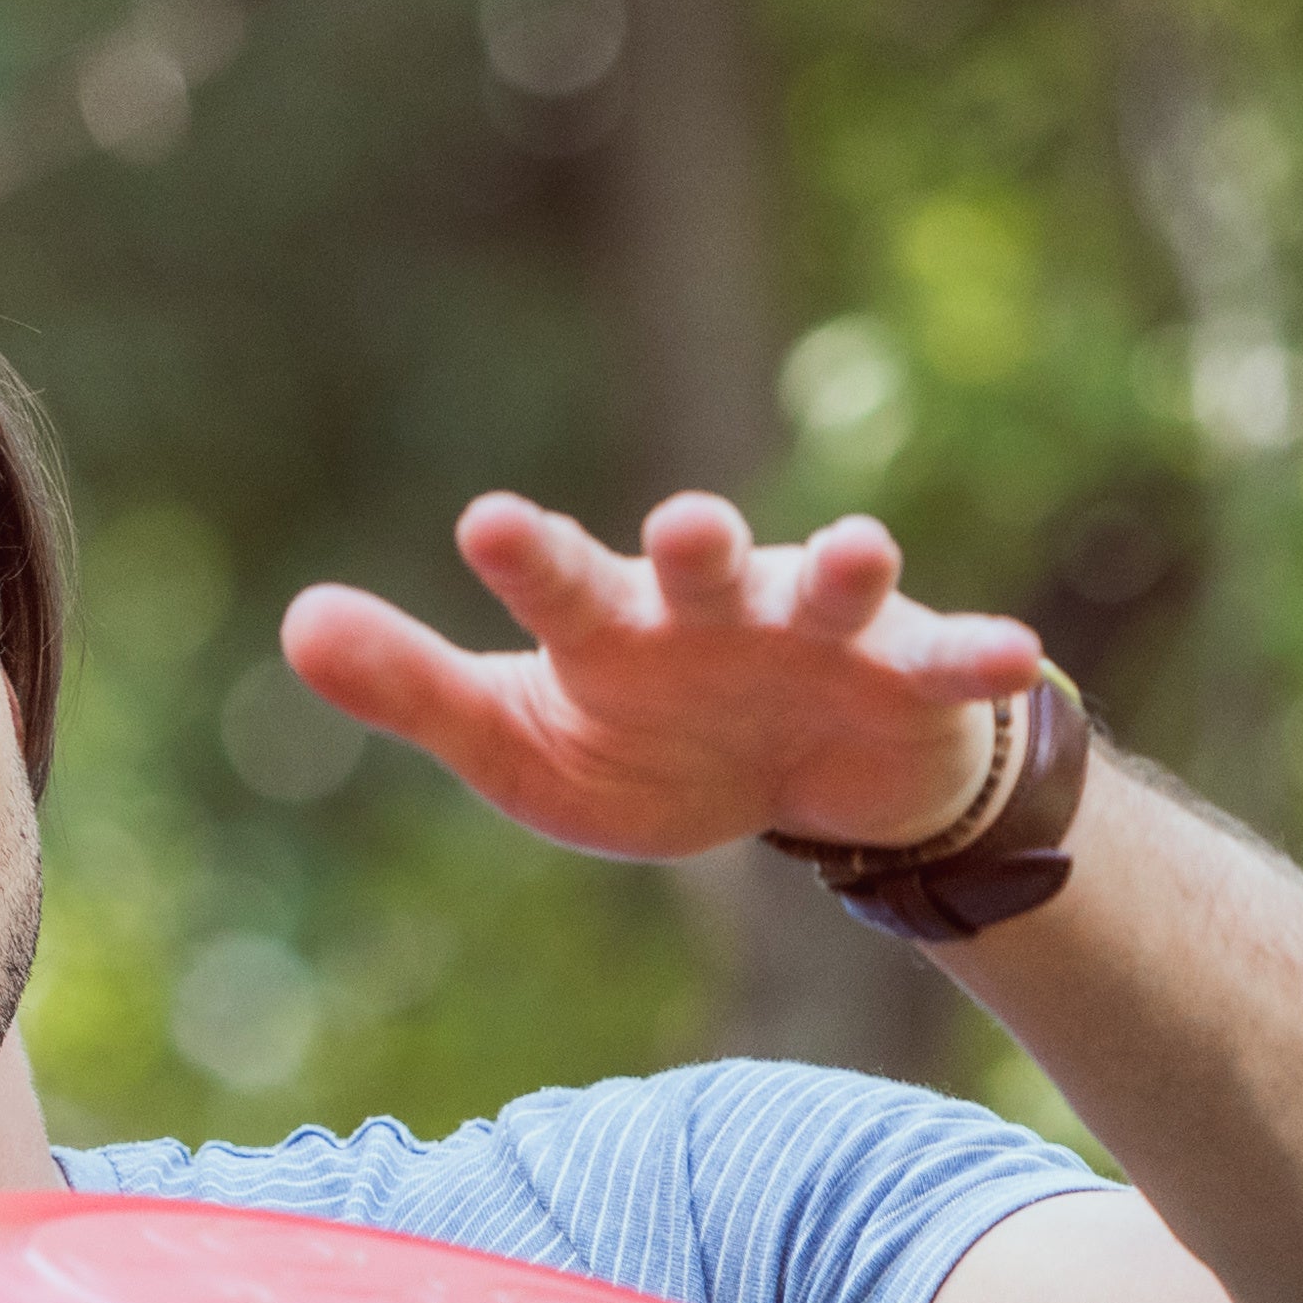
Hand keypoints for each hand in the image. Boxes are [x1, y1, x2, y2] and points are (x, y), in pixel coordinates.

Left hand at [275, 491, 1041, 865]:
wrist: (801, 779)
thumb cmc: (645, 742)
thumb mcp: (520, 739)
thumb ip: (413, 689)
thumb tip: (292, 624)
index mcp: (614, 626)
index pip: (563, 586)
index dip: (532, 559)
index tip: (488, 524)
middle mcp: (715, 607)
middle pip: (701, 568)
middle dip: (698, 547)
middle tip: (682, 523)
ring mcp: (817, 633)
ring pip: (830, 588)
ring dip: (842, 568)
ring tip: (856, 552)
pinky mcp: (907, 675)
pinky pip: (948, 662)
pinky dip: (977, 657)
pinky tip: (1010, 657)